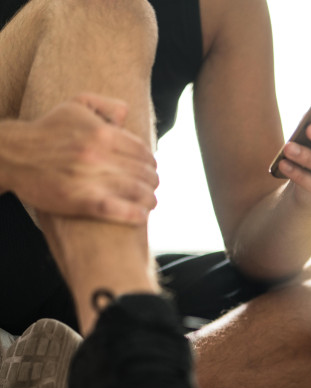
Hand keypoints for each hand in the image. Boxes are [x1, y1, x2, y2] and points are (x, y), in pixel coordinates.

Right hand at [5, 93, 157, 224]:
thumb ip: (104, 105)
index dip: (150, 162)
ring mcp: (89, 179)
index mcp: (101, 133)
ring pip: (135, 191)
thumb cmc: (47, 130)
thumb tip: (127, 112)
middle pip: (142, 172)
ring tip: (150, 202)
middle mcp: (97, 155)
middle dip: (152, 181)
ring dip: (149, 198)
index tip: (151, 169)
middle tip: (152, 187)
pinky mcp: (80, 201)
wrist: (11, 155)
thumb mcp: (74, 106)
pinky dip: (134, 214)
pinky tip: (141, 215)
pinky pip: (118, 210)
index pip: (142, 152)